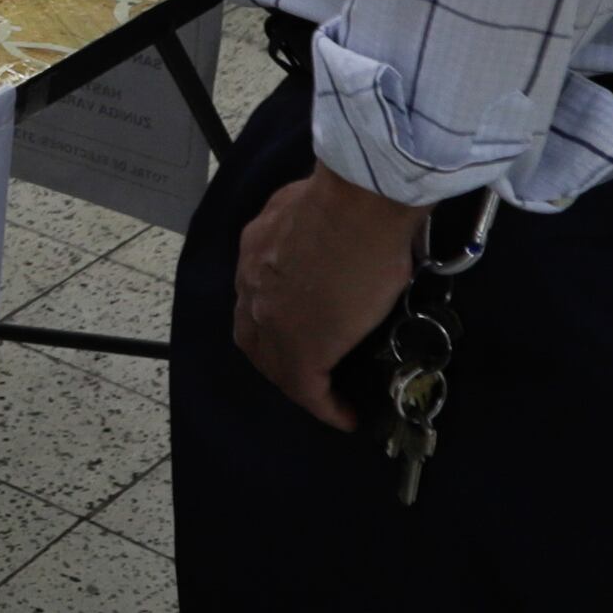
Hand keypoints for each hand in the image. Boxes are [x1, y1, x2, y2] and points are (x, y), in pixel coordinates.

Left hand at [231, 165, 422, 427]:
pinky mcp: (302, 349)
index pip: (255, 294)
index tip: (300, 323)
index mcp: (257, 247)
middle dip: (275, 354)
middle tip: (306, 368)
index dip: (272, 315)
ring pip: (274, 363)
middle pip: (253, 333)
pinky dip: (325, 407)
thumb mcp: (311, 204)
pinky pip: (307, 390)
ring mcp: (272, 319)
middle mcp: (253, 284)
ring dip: (296, 381)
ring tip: (323, 396)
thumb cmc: (349, 195)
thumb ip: (310, 223)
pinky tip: (344, 417)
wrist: (359, 206)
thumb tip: (334, 223)